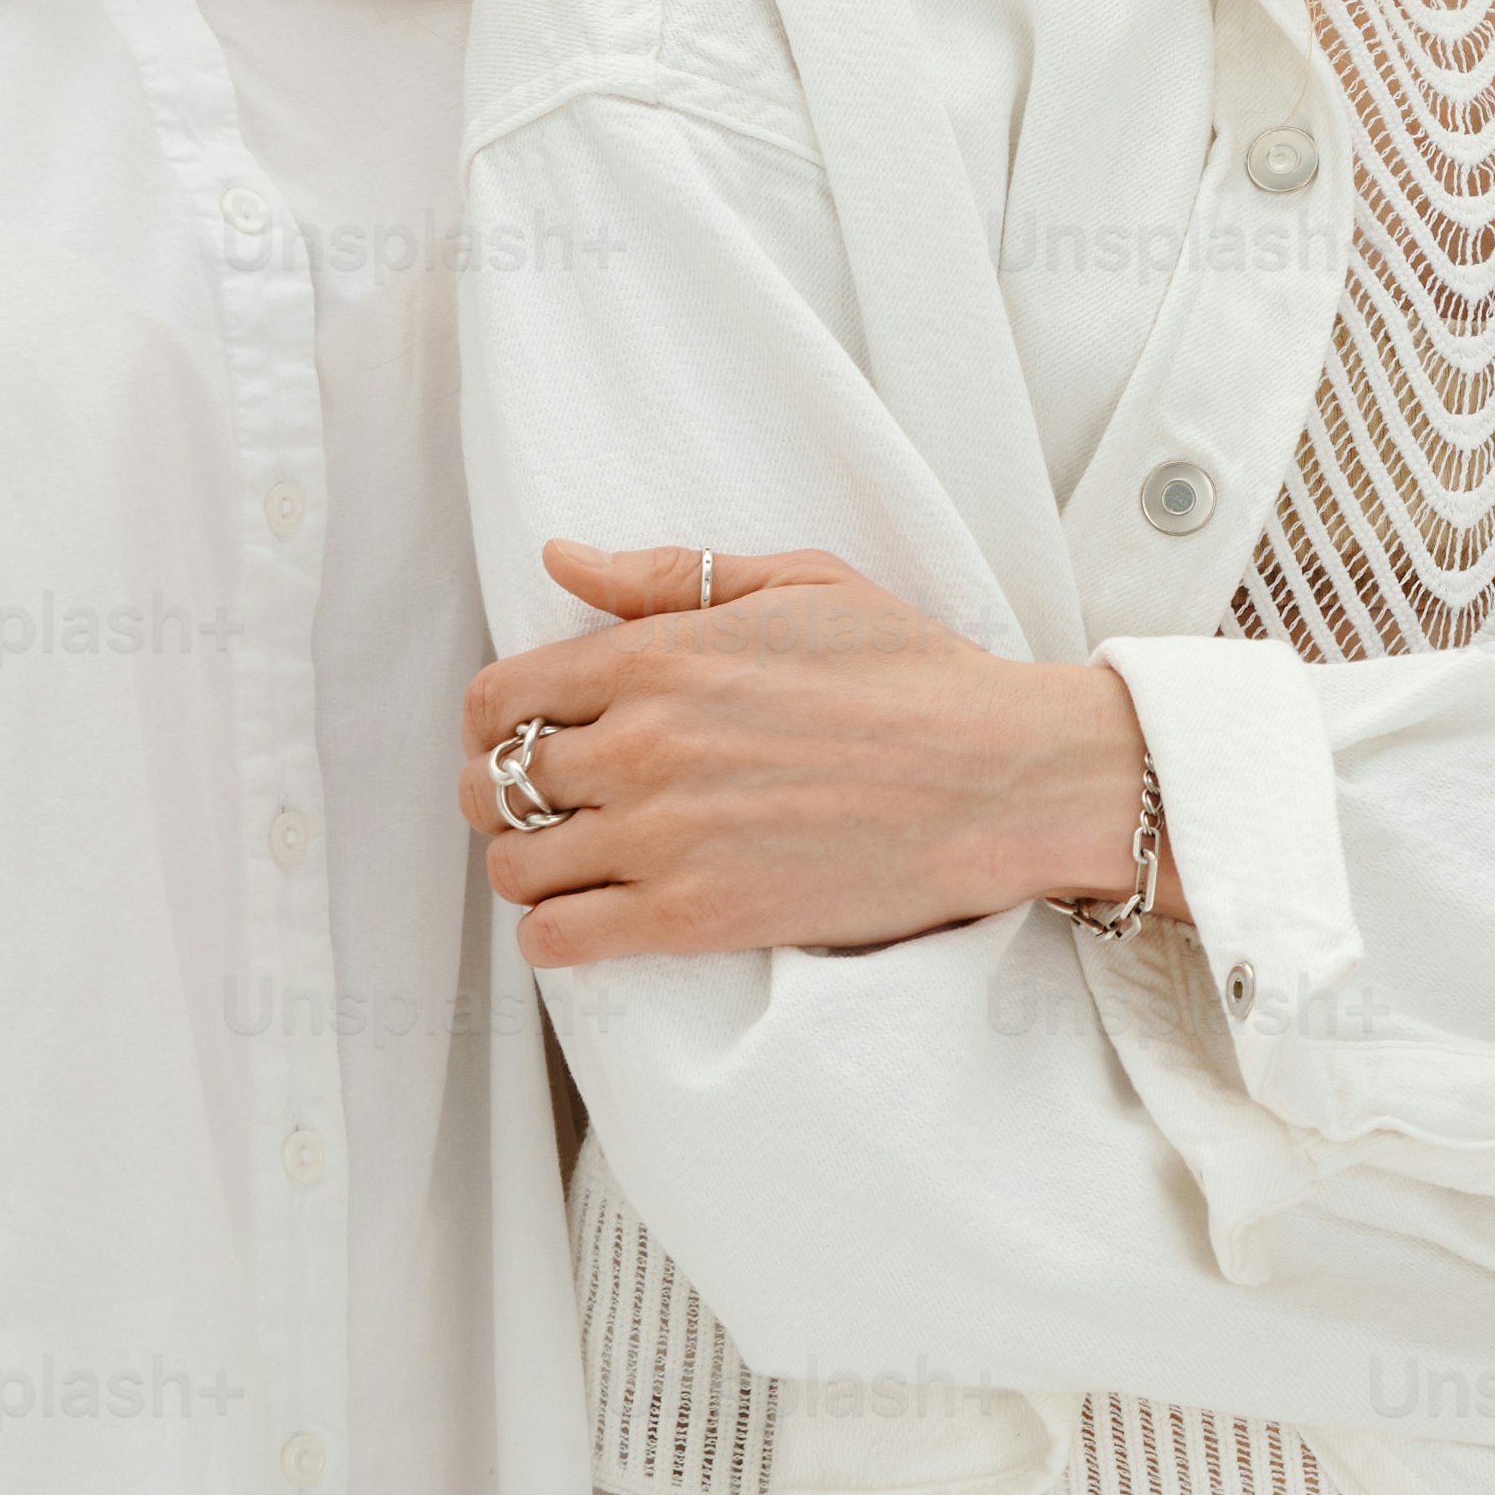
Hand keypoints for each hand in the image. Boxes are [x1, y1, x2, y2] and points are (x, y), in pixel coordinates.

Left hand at [466, 542, 1146, 964]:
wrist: (1003, 776)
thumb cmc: (916, 673)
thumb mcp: (803, 584)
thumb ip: (668, 574)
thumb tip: (559, 557)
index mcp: (658, 656)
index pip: (498, 698)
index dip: (496, 725)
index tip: (528, 741)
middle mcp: (642, 744)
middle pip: (491, 787)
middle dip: (508, 798)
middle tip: (557, 807)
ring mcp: (663, 835)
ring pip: (515, 868)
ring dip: (533, 868)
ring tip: (582, 864)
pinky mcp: (695, 916)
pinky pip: (559, 937)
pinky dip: (556, 932)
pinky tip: (597, 917)